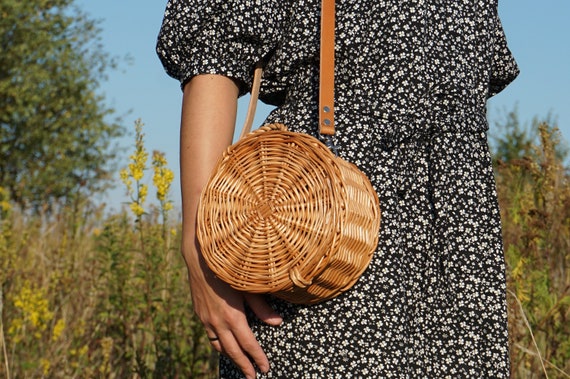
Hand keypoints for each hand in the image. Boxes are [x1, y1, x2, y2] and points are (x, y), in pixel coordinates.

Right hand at [186, 248, 282, 378]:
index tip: (265, 368)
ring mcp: (207, 320)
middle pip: (233, 351)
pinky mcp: (200, 315)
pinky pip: (210, 336)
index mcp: (233, 317)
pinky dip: (219, 345)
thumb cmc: (228, 270)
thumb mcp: (248, 287)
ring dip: (231, 357)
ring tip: (240, 365)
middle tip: (253, 376)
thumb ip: (262, 308)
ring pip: (219, 346)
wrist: (200, 260)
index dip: (257, 357)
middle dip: (244, 365)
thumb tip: (277, 323)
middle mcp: (218, 322)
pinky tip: (224, 347)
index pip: (248, 344)